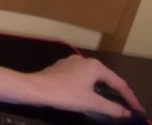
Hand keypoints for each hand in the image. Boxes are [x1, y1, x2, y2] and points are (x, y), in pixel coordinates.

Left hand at [26, 55, 146, 117]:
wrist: (35, 88)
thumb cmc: (65, 94)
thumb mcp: (91, 103)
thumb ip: (112, 108)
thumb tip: (126, 112)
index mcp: (95, 66)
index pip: (119, 83)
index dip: (130, 98)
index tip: (137, 109)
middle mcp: (84, 61)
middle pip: (106, 78)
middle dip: (116, 91)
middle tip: (126, 105)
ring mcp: (71, 62)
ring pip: (92, 77)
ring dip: (102, 89)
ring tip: (110, 100)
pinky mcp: (61, 68)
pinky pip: (80, 77)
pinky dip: (88, 86)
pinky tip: (87, 94)